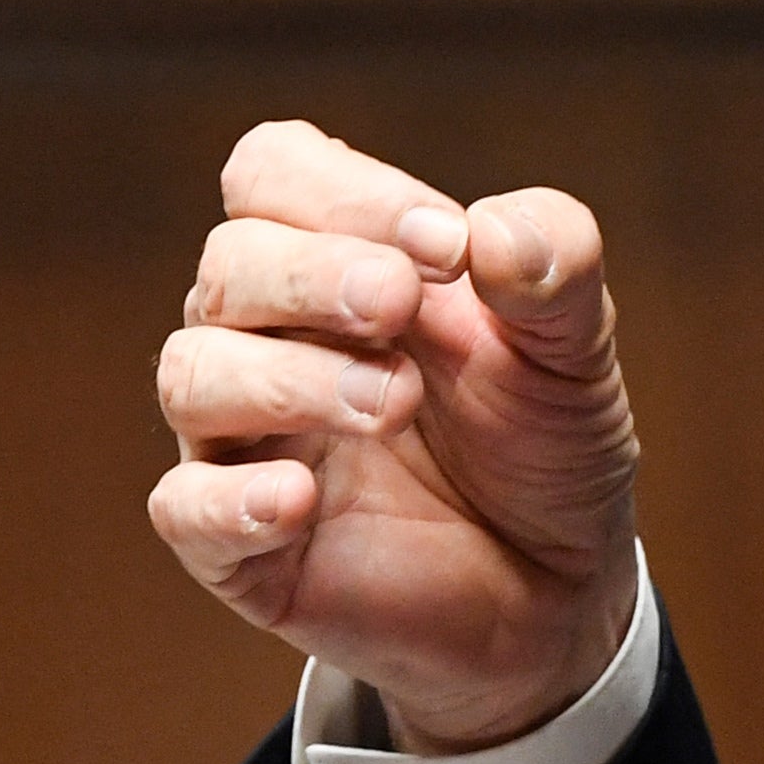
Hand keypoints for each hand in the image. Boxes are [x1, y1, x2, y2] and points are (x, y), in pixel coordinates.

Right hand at [148, 121, 639, 752]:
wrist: (561, 589)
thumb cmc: (544, 443)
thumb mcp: (577, 348)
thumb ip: (558, 271)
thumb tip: (495, 231)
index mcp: (339, 265)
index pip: (273, 174)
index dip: (344, 193)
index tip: (446, 244)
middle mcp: (272, 340)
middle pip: (228, 266)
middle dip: (312, 276)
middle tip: (401, 305)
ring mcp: (249, 444)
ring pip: (192, 374)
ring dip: (287, 377)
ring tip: (392, 403)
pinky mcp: (245, 549)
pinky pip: (186, 508)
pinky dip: (232, 498)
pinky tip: (299, 499)